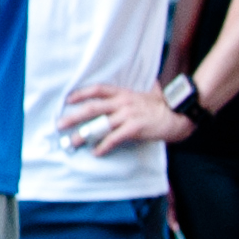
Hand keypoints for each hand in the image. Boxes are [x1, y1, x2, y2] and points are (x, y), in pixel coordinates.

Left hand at [59, 82, 195, 151]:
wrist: (178, 113)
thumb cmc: (162, 105)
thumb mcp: (145, 93)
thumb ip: (134, 92)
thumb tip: (133, 86)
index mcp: (124, 93)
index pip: (98, 89)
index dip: (81, 93)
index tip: (67, 99)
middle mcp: (123, 102)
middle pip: (92, 108)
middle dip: (74, 116)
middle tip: (60, 124)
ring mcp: (128, 115)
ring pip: (100, 125)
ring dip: (84, 135)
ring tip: (73, 142)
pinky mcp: (135, 128)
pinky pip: (114, 138)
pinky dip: (104, 146)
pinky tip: (96, 152)